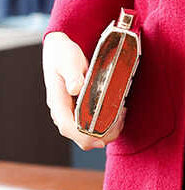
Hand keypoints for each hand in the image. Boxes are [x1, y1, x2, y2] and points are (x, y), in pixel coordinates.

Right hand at [42, 31, 126, 150]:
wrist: (59, 50)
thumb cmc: (63, 55)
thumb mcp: (68, 61)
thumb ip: (72, 75)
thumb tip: (75, 88)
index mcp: (58, 104)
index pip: (68, 128)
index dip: (84, 137)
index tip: (101, 140)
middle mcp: (63, 112)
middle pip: (80, 136)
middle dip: (101, 135)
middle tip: (120, 121)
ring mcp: (71, 113)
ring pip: (88, 133)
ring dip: (106, 130)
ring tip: (121, 116)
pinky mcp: (79, 110)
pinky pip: (92, 124)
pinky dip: (106, 123)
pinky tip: (118, 113)